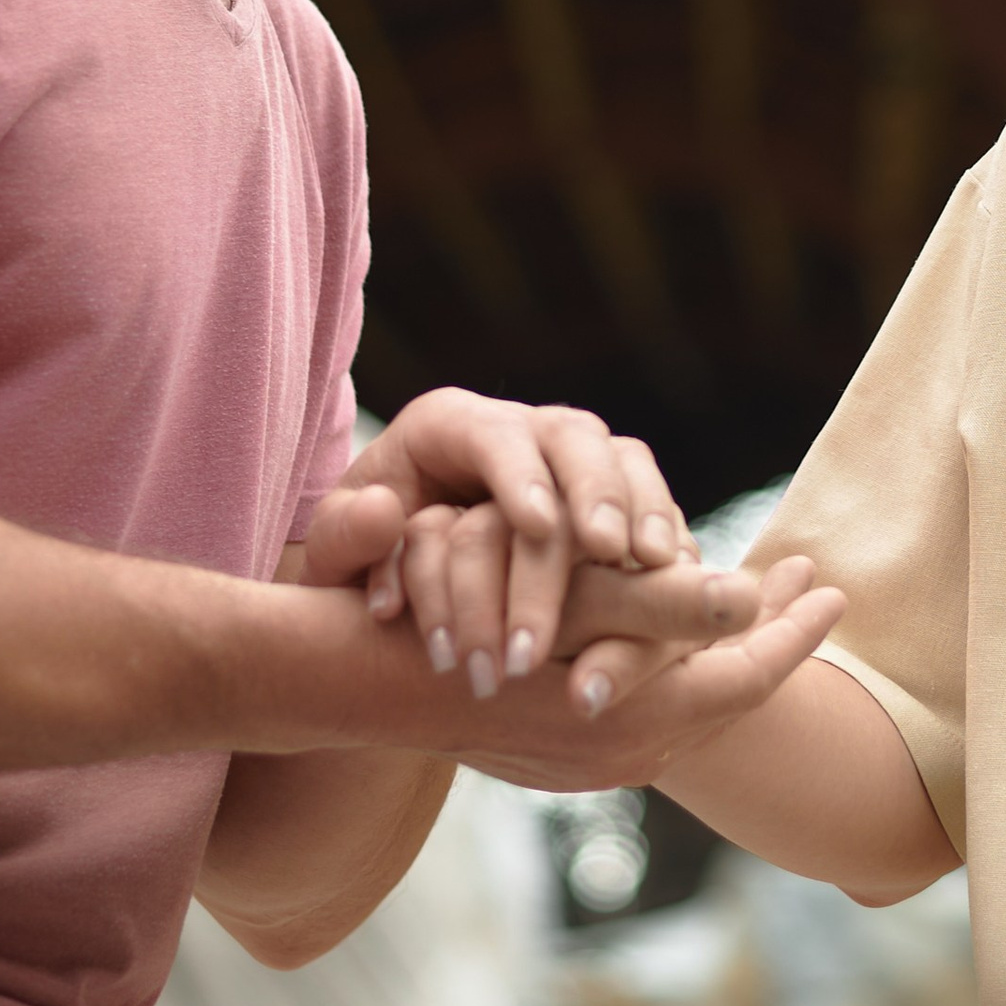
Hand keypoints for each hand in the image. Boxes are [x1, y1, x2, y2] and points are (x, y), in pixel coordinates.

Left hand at [313, 393, 689, 691]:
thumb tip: (379, 512)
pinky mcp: (606, 503)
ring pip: (624, 460)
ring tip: (651, 564)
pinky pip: (651, 502)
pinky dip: (664, 535)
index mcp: (447, 427)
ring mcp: (568, 464)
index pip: (491, 433)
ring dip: (642, 510)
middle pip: (572, 438)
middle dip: (595, 492)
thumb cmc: (363, 560)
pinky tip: (671, 575)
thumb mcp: (334, 555)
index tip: (539, 528)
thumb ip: (344, 536)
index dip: (519, 475)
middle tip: (607, 552)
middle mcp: (518, 433)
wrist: (400, 577)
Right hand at [454, 553, 847, 788]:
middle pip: (727, 696)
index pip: (750, 676)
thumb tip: (753, 597)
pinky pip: (644, 717)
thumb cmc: (472, 622)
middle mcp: (627, 754)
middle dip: (771, 636)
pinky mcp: (563, 765)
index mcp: (641, 718)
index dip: (797, 629)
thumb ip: (666, 603)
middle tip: (807, 583)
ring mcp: (594, 768)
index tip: (835, 585)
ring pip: (686, 709)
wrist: (370, 685)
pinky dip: (673, 673)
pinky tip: (674, 637)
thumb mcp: (575, 600)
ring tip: (754, 601)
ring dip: (722, 654)